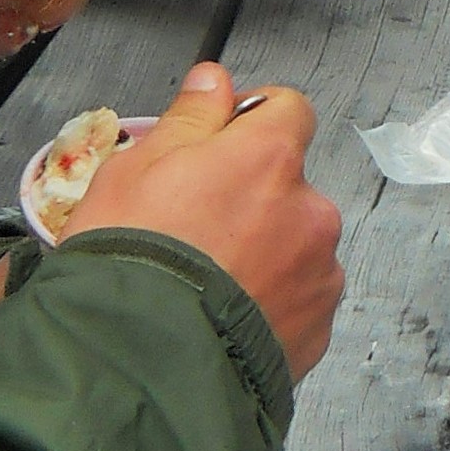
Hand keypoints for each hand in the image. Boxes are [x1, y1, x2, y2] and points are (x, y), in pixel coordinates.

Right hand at [61, 63, 344, 379]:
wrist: (137, 371)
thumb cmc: (129, 263)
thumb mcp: (134, 170)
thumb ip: (189, 118)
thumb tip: (215, 79)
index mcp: (270, 157)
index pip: (287, 108)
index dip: (251, 121)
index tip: (219, 145)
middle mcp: (311, 209)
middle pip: (289, 184)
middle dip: (251, 198)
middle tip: (192, 232)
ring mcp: (320, 273)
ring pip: (295, 245)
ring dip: (264, 255)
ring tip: (203, 287)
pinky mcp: (318, 330)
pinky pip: (297, 300)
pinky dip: (269, 305)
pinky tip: (220, 322)